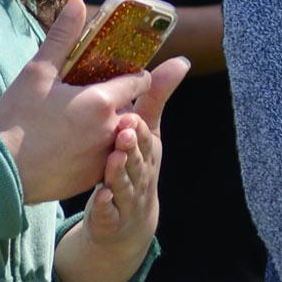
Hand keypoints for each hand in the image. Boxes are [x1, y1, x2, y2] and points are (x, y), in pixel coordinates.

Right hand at [0, 0, 153, 203]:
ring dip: (104, 127)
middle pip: (128, 108)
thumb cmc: (18, 120)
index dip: (130, 74)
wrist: (2, 170)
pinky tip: (67, 146)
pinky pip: (104, 157)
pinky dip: (94, 150)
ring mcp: (105, 156)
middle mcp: (112, 129)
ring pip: (117, 134)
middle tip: (84, 99)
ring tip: (73, 124)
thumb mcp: (38, 72)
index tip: (115, 72)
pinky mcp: (94, 177)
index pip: (139, 81)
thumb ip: (62, 37)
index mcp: (103, 101)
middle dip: (114, 101)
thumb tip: (76, 2)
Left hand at [83, 58, 192, 248]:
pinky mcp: (112, 218)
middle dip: (133, 148)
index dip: (140, 129)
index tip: (130, 117)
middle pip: (138, 160)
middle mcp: (142, 173)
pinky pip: (111, 212)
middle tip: (123, 133)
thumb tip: (181, 60)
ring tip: (112, 160)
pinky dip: (107, 205)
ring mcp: (129, 196)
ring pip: (126, 184)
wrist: (130, 221)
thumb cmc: (137, 165)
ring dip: (120, 173)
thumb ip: (156, 97)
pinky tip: (100, 197)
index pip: (146, 138)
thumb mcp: (148, 132)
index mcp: (148, 150)